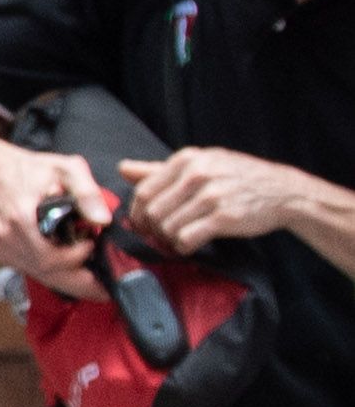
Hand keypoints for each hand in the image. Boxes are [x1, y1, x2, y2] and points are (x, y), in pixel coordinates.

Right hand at [0, 142, 114, 291]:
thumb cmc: (31, 169)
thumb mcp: (66, 169)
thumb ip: (87, 193)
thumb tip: (103, 221)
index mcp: (21, 219)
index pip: (49, 258)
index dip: (75, 260)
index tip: (92, 245)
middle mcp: (8, 239)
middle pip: (46, 274)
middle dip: (78, 282)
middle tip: (104, 285)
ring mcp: (3, 248)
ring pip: (40, 275)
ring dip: (67, 277)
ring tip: (89, 268)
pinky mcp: (3, 253)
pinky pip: (32, 271)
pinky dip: (53, 271)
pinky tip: (68, 262)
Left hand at [120, 144, 317, 254]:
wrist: (284, 192)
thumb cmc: (237, 178)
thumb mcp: (202, 163)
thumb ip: (160, 169)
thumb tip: (122, 168)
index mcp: (187, 159)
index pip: (144, 191)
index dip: (137, 213)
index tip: (141, 224)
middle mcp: (197, 174)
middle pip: (152, 212)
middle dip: (151, 229)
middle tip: (160, 235)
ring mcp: (211, 196)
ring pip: (167, 227)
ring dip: (168, 239)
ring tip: (179, 238)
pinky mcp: (224, 217)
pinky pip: (186, 238)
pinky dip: (183, 247)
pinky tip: (191, 244)